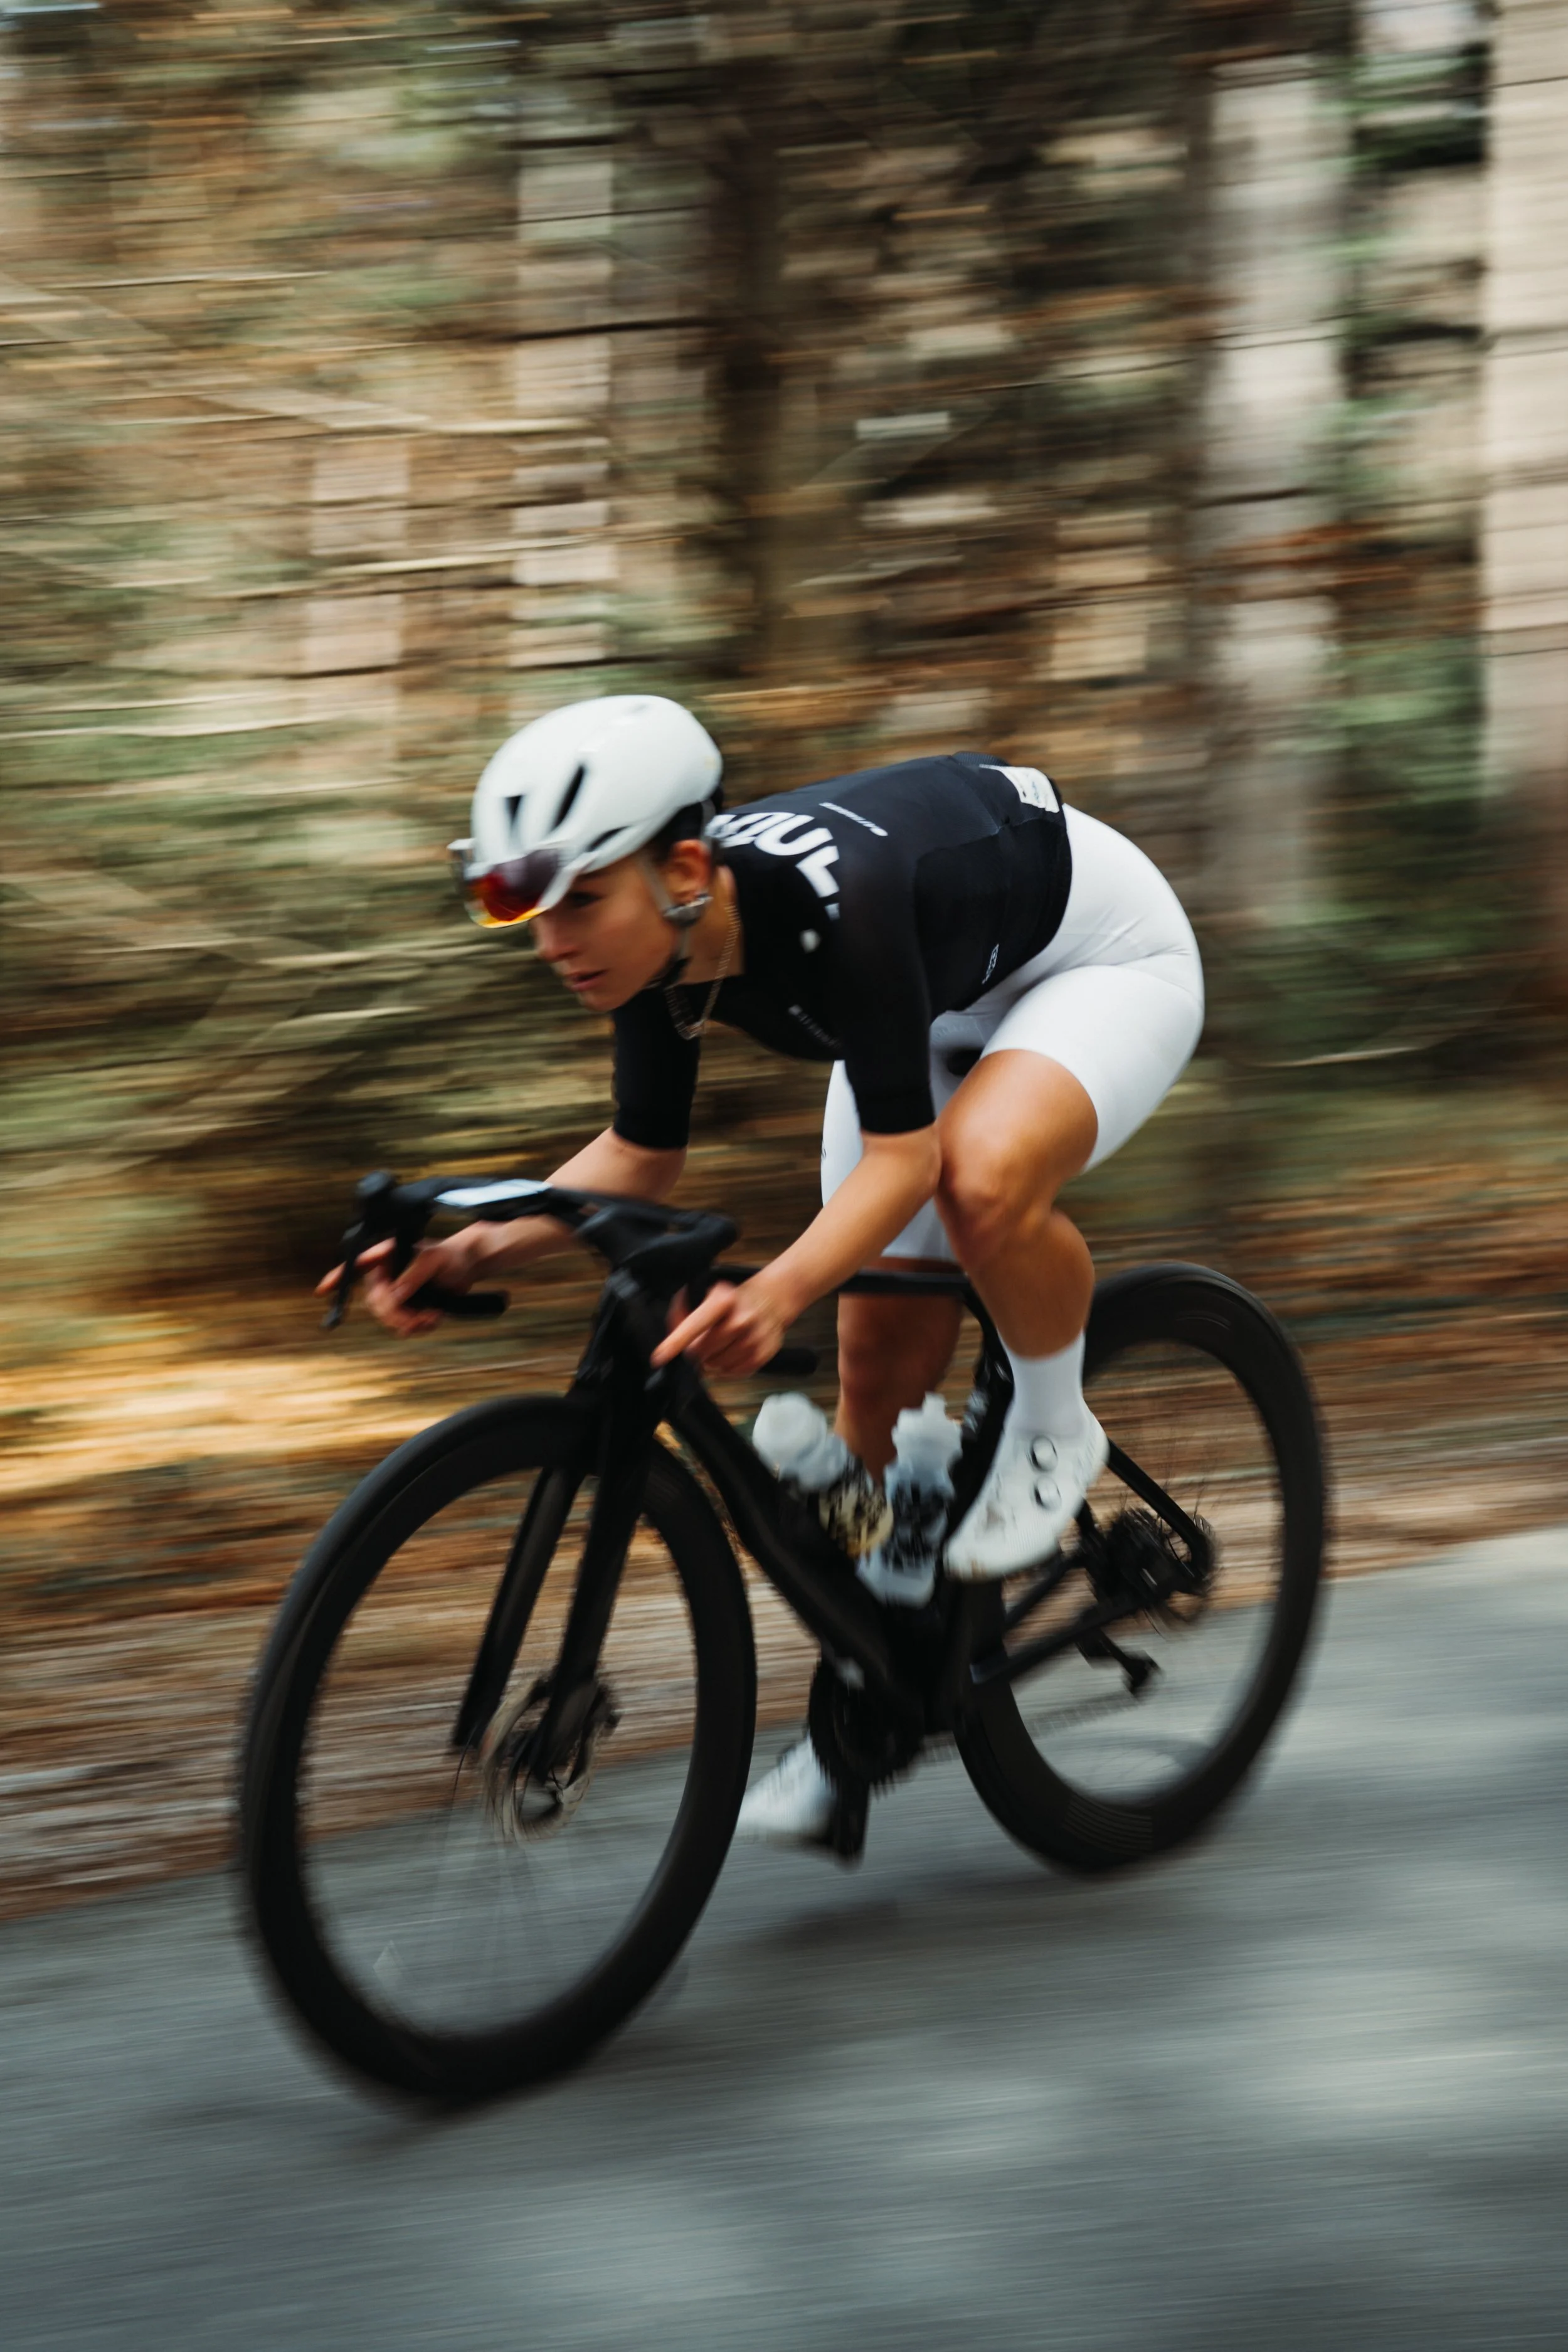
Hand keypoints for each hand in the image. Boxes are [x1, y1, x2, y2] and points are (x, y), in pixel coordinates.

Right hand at [314, 1229, 486, 1337]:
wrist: (469, 1266)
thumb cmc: (450, 1255)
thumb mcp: (432, 1260)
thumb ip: (412, 1276)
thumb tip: (393, 1296)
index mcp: (386, 1256)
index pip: (357, 1265)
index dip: (337, 1278)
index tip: (322, 1291)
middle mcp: (387, 1275)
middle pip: (374, 1302)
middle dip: (393, 1315)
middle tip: (415, 1320)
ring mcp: (397, 1292)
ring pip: (387, 1318)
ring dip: (407, 1324)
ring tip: (429, 1319)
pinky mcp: (409, 1307)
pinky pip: (403, 1325)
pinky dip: (417, 1327)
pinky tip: (432, 1319)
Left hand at [651, 1275, 788, 1377]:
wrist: (771, 1301)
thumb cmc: (733, 1300)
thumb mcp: (708, 1294)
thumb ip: (684, 1312)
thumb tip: (671, 1335)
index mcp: (724, 1300)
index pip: (695, 1325)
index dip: (675, 1342)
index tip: (659, 1357)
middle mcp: (741, 1319)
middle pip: (701, 1352)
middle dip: (695, 1351)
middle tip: (700, 1342)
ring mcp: (754, 1339)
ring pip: (715, 1366)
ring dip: (711, 1360)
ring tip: (719, 1345)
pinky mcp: (763, 1354)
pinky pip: (732, 1373)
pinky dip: (726, 1367)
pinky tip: (731, 1351)